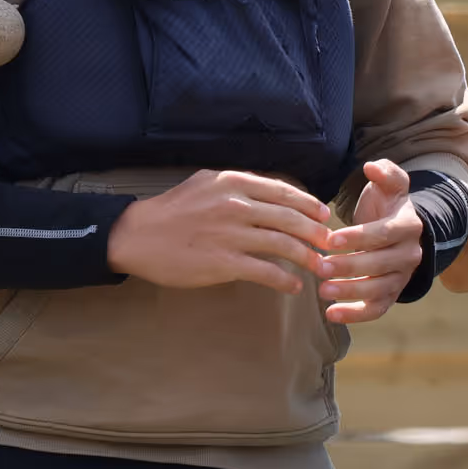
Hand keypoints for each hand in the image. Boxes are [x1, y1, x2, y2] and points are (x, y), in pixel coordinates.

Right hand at [107, 168, 332, 294]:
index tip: (323, 215)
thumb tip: (266, 192)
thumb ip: (236, 185)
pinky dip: (285, 280)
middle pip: (290, 218)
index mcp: (233, 182)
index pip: (283, 192)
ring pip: (284, 245)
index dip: (308, 205)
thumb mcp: (204, 182)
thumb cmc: (170, 210)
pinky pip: (265, 272)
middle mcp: (236, 205)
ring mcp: (231, 235)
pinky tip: (293, 286)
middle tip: (330, 243)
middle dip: (316, 232)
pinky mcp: (224, 263)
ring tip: (320, 267)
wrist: (137, 235)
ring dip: (307, 258)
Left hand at [318, 160, 422, 324]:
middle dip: (349, 267)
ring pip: (379, 290)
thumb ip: (386, 173)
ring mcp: (402, 277)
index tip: (331, 239)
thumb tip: (372, 167)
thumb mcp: (390, 184)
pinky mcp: (391, 294)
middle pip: (380, 265)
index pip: (383, 234)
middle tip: (319, 267)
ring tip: (322, 291)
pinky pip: (377, 309)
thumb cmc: (386, 204)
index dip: (358, 237)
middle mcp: (410, 254)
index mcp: (408, 225)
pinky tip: (331, 314)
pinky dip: (356, 315)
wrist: (397, 229)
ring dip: (350, 292)